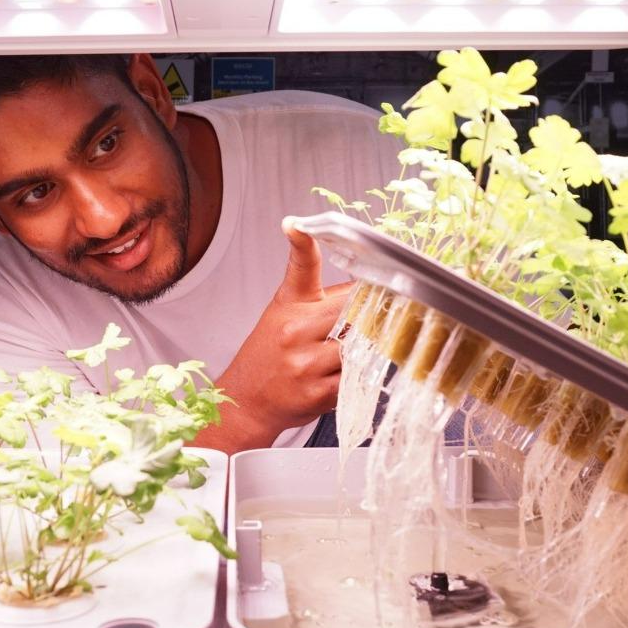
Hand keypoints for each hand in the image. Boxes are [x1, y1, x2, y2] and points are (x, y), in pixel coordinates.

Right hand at [199, 218, 349, 452]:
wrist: (246, 401)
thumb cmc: (267, 355)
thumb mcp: (282, 314)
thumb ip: (320, 299)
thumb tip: (363, 286)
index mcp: (290, 306)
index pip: (301, 266)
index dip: (302, 242)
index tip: (297, 226)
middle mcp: (296, 331)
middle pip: (352, 310)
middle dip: (369, 314)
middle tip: (380, 315)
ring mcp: (306, 364)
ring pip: (359, 346)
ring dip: (367, 349)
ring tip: (357, 352)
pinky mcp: (318, 393)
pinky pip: (356, 379)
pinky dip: (360, 376)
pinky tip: (346, 374)